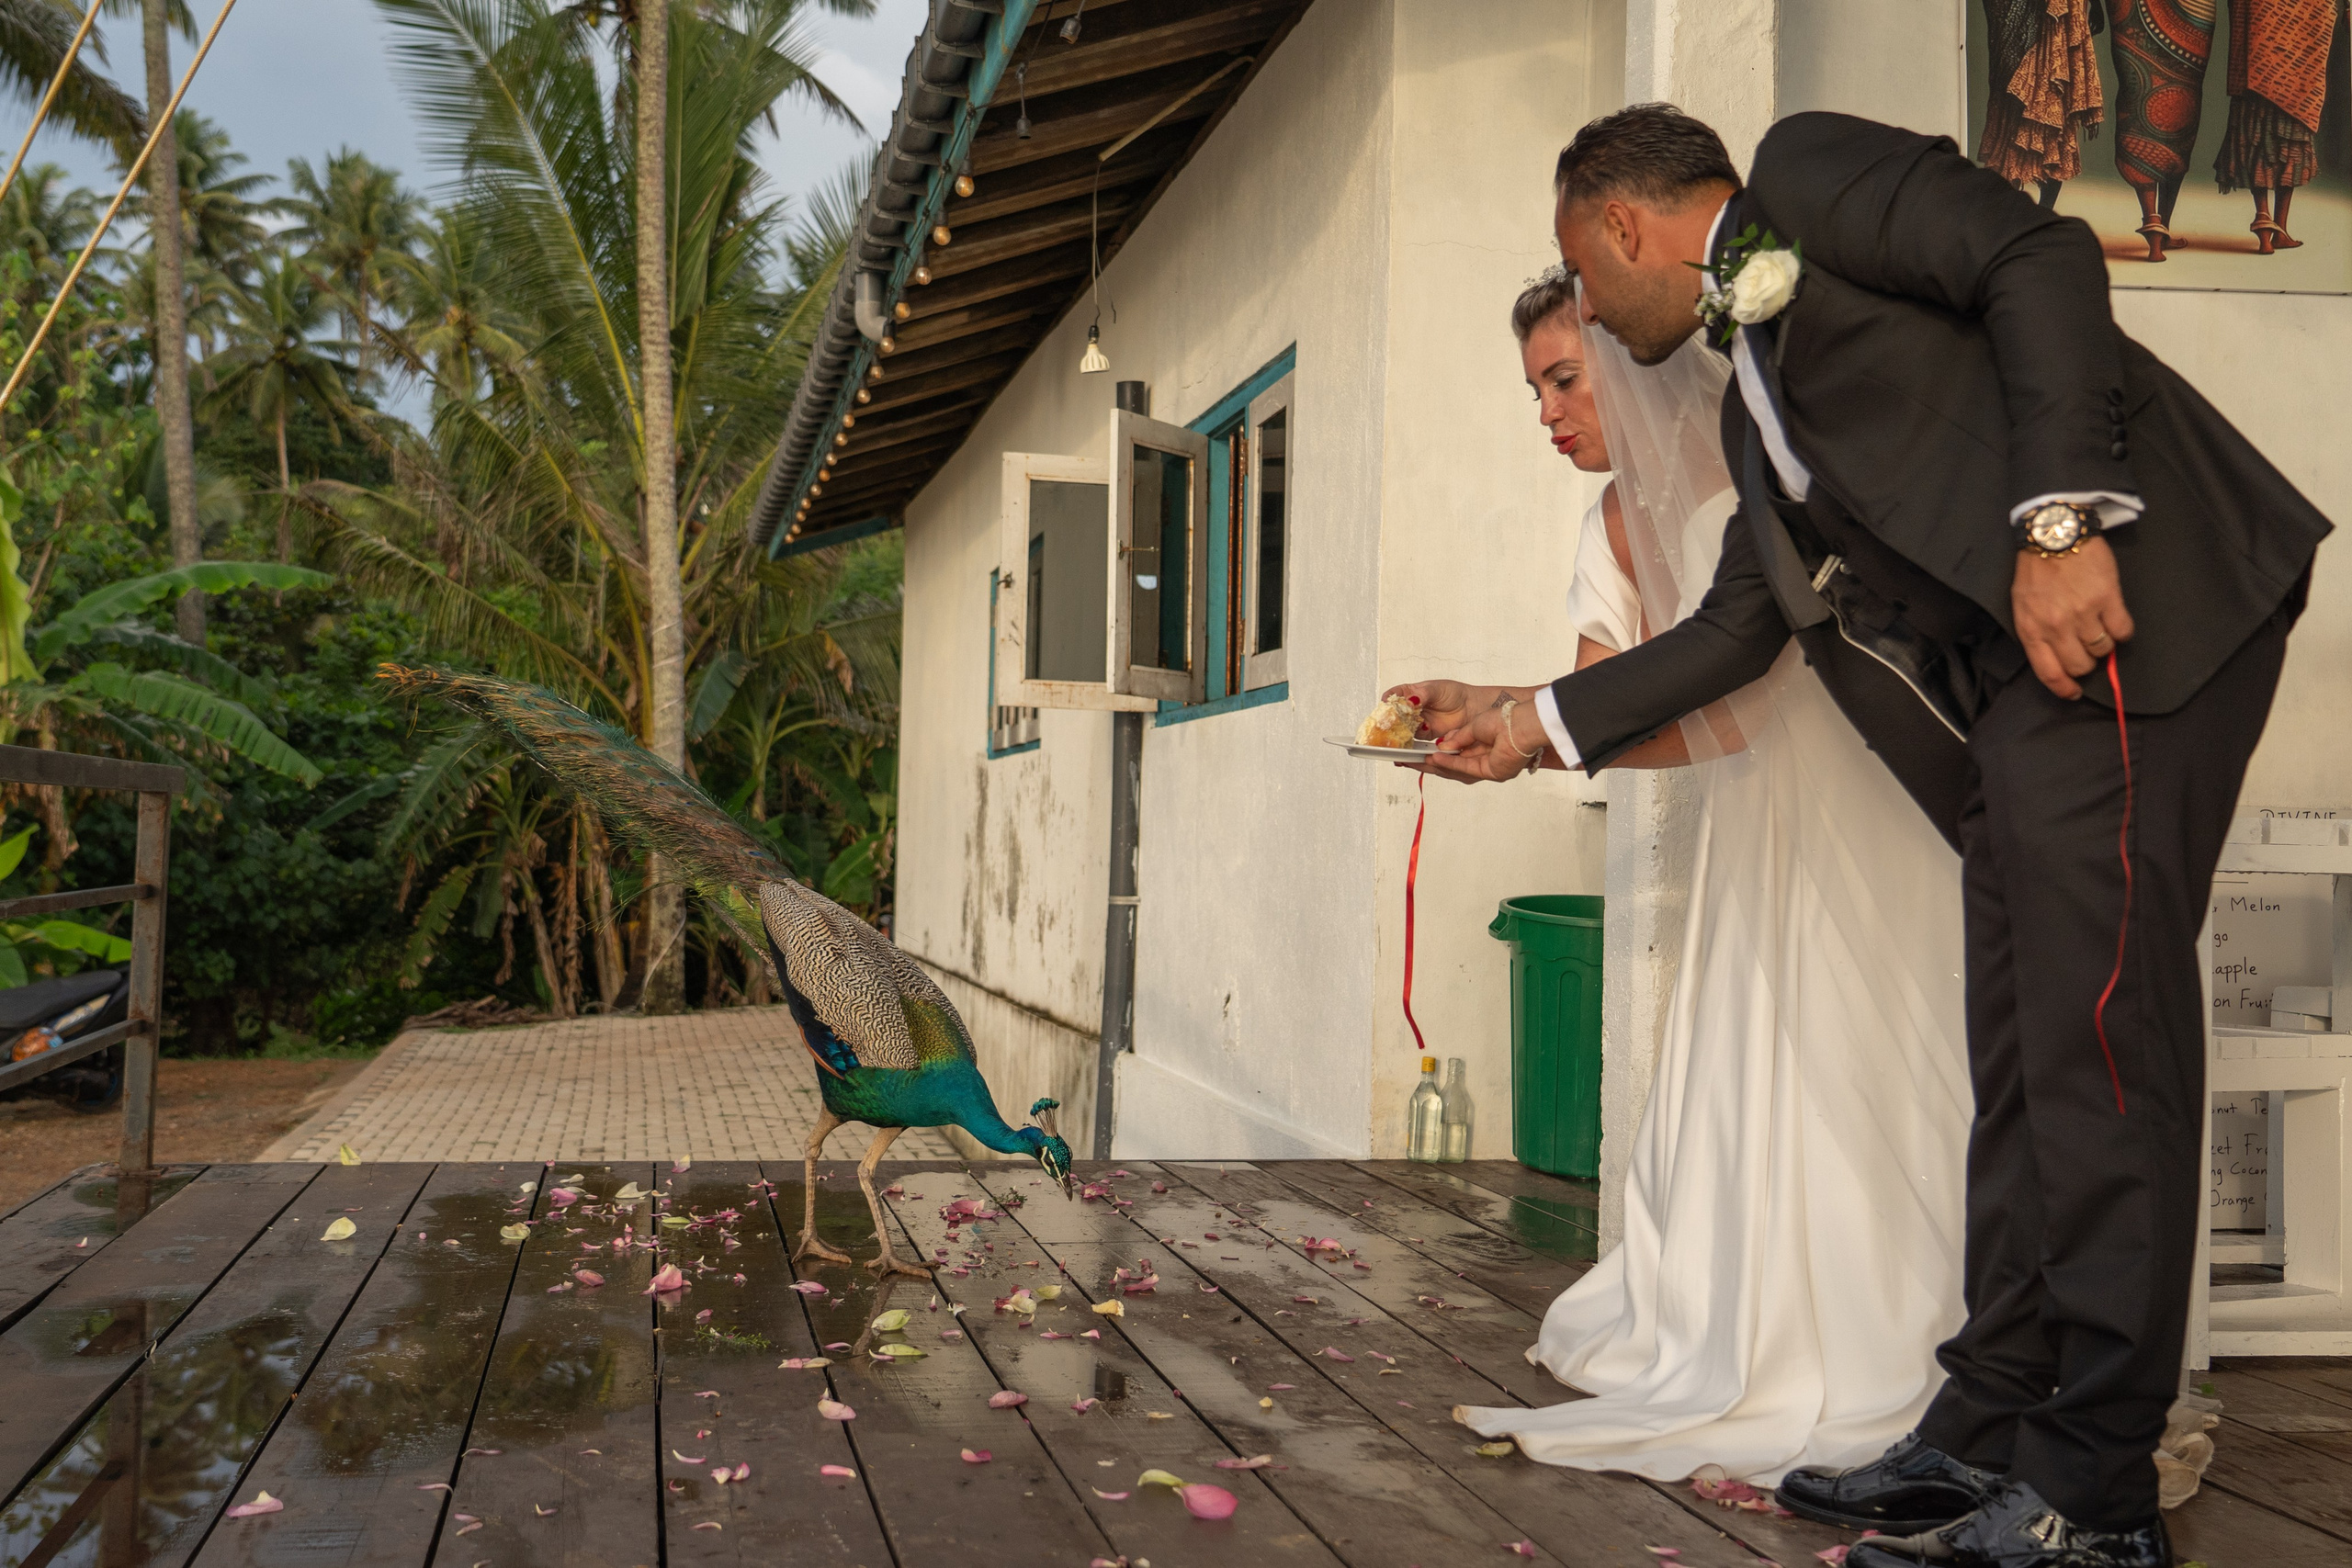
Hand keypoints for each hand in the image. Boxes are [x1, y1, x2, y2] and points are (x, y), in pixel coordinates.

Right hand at [1379, 680, 1493, 739]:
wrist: (1473, 708)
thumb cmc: (1455, 694)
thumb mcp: (1437, 689)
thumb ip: (1422, 695)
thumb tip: (1410, 700)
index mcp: (1410, 693)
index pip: (1393, 697)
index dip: (1387, 702)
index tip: (1385, 706)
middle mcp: (1411, 710)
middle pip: (1394, 717)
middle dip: (1389, 724)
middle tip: (1386, 729)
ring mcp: (1417, 724)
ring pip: (1402, 731)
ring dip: (1398, 736)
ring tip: (1395, 740)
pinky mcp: (1426, 736)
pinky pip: (1415, 742)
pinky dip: (1410, 745)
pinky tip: (1408, 748)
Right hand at [1416, 697, 1543, 784]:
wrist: (1522, 722)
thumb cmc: (1504, 717)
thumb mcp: (1473, 725)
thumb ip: (1457, 738)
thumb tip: (1442, 746)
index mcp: (1481, 747)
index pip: (1453, 754)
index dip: (1434, 754)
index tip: (1415, 752)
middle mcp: (1484, 760)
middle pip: (1450, 766)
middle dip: (1428, 763)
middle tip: (1406, 760)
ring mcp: (1488, 768)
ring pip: (1455, 770)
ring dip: (1436, 765)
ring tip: (1416, 759)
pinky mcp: (1492, 772)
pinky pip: (1465, 770)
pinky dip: (1449, 764)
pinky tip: (1433, 759)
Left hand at [2012, 536, 2133, 699]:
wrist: (2055, 534)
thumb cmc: (2037, 570)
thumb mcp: (2023, 605)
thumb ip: (2037, 632)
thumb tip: (2057, 659)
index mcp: (2032, 629)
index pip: (2049, 673)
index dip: (2064, 688)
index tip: (2074, 692)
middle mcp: (2056, 626)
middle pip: (2080, 666)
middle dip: (2086, 662)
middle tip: (2086, 646)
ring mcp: (2083, 613)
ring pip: (2103, 650)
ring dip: (2103, 644)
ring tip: (2098, 625)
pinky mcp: (2107, 599)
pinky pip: (2123, 631)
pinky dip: (2122, 630)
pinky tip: (2114, 618)